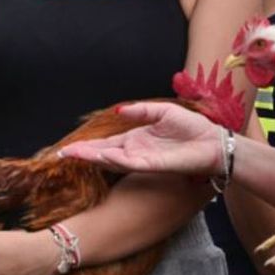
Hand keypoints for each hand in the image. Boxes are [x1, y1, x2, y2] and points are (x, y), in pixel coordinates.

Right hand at [58, 102, 223, 175]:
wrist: (213, 143)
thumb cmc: (192, 128)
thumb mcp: (163, 112)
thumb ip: (141, 110)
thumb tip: (119, 109)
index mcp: (137, 139)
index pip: (108, 144)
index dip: (89, 147)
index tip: (69, 149)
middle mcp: (136, 151)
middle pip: (105, 153)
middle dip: (84, 154)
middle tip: (62, 154)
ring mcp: (143, 159)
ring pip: (113, 159)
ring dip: (95, 156)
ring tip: (75, 154)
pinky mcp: (154, 165)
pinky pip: (132, 162)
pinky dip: (116, 159)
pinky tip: (103, 156)